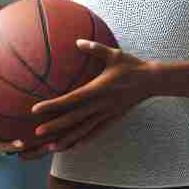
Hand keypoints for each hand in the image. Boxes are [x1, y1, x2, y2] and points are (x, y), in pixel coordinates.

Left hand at [14, 41, 154, 157]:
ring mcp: (107, 114)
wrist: (152, 81)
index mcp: (98, 89)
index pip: (71, 99)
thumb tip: (77, 41)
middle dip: (55, 126)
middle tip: (37, 133)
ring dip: (67, 139)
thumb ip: (95, 49)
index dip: (53, 105)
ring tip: (51, 147)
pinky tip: (73, 146)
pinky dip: (83, 140)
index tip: (36, 109)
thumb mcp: (114, 54)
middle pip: (74, 118)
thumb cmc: (132, 66)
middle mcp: (101, 104)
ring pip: (84, 130)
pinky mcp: (113, 118)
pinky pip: (96, 132)